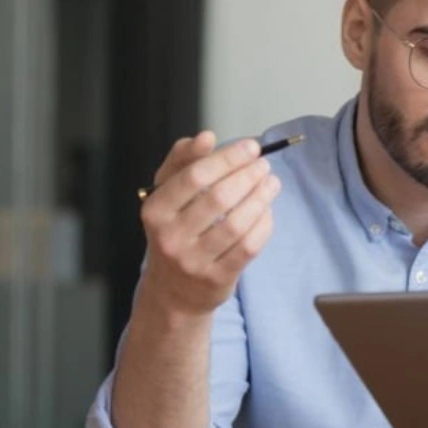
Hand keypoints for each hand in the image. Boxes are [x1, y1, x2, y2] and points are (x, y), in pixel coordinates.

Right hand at [137, 132, 280, 317]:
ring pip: (237, 223)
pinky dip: (263, 224)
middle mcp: (170, 237)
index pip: (194, 176)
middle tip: (264, 165)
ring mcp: (193, 261)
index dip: (227, 158)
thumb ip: (183, 161)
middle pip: (219, 198)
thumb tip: (205, 137)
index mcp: (155, 210)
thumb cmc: (175, 230)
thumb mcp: (168, 194)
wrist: (173, 290)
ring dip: (261, 198)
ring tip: (272, 183)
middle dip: (248, 175)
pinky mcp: (217, 278)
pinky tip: (268, 210)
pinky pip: (249, 246)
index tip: (251, 146)